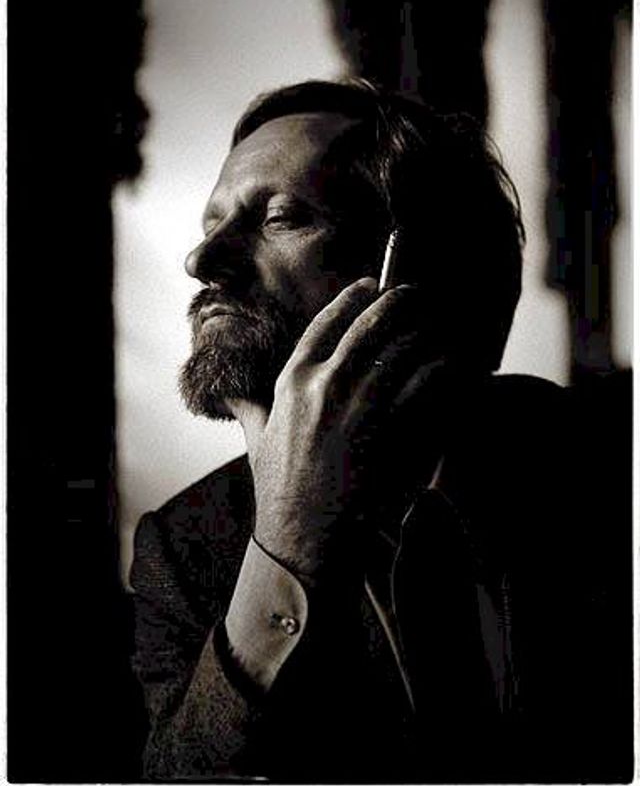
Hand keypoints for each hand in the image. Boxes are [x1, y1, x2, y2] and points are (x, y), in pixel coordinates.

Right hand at [249, 277, 435, 583]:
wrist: (304, 541)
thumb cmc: (279, 492)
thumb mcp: (255, 441)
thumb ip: (246, 406)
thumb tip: (226, 387)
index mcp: (292, 382)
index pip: (325, 322)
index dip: (351, 298)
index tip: (370, 283)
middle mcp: (325, 388)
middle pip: (371, 326)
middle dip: (397, 302)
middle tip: (414, 293)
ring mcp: (361, 410)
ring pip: (404, 350)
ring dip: (425, 333)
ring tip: (439, 327)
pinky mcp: (392, 434)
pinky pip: (428, 387)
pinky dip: (445, 370)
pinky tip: (455, 364)